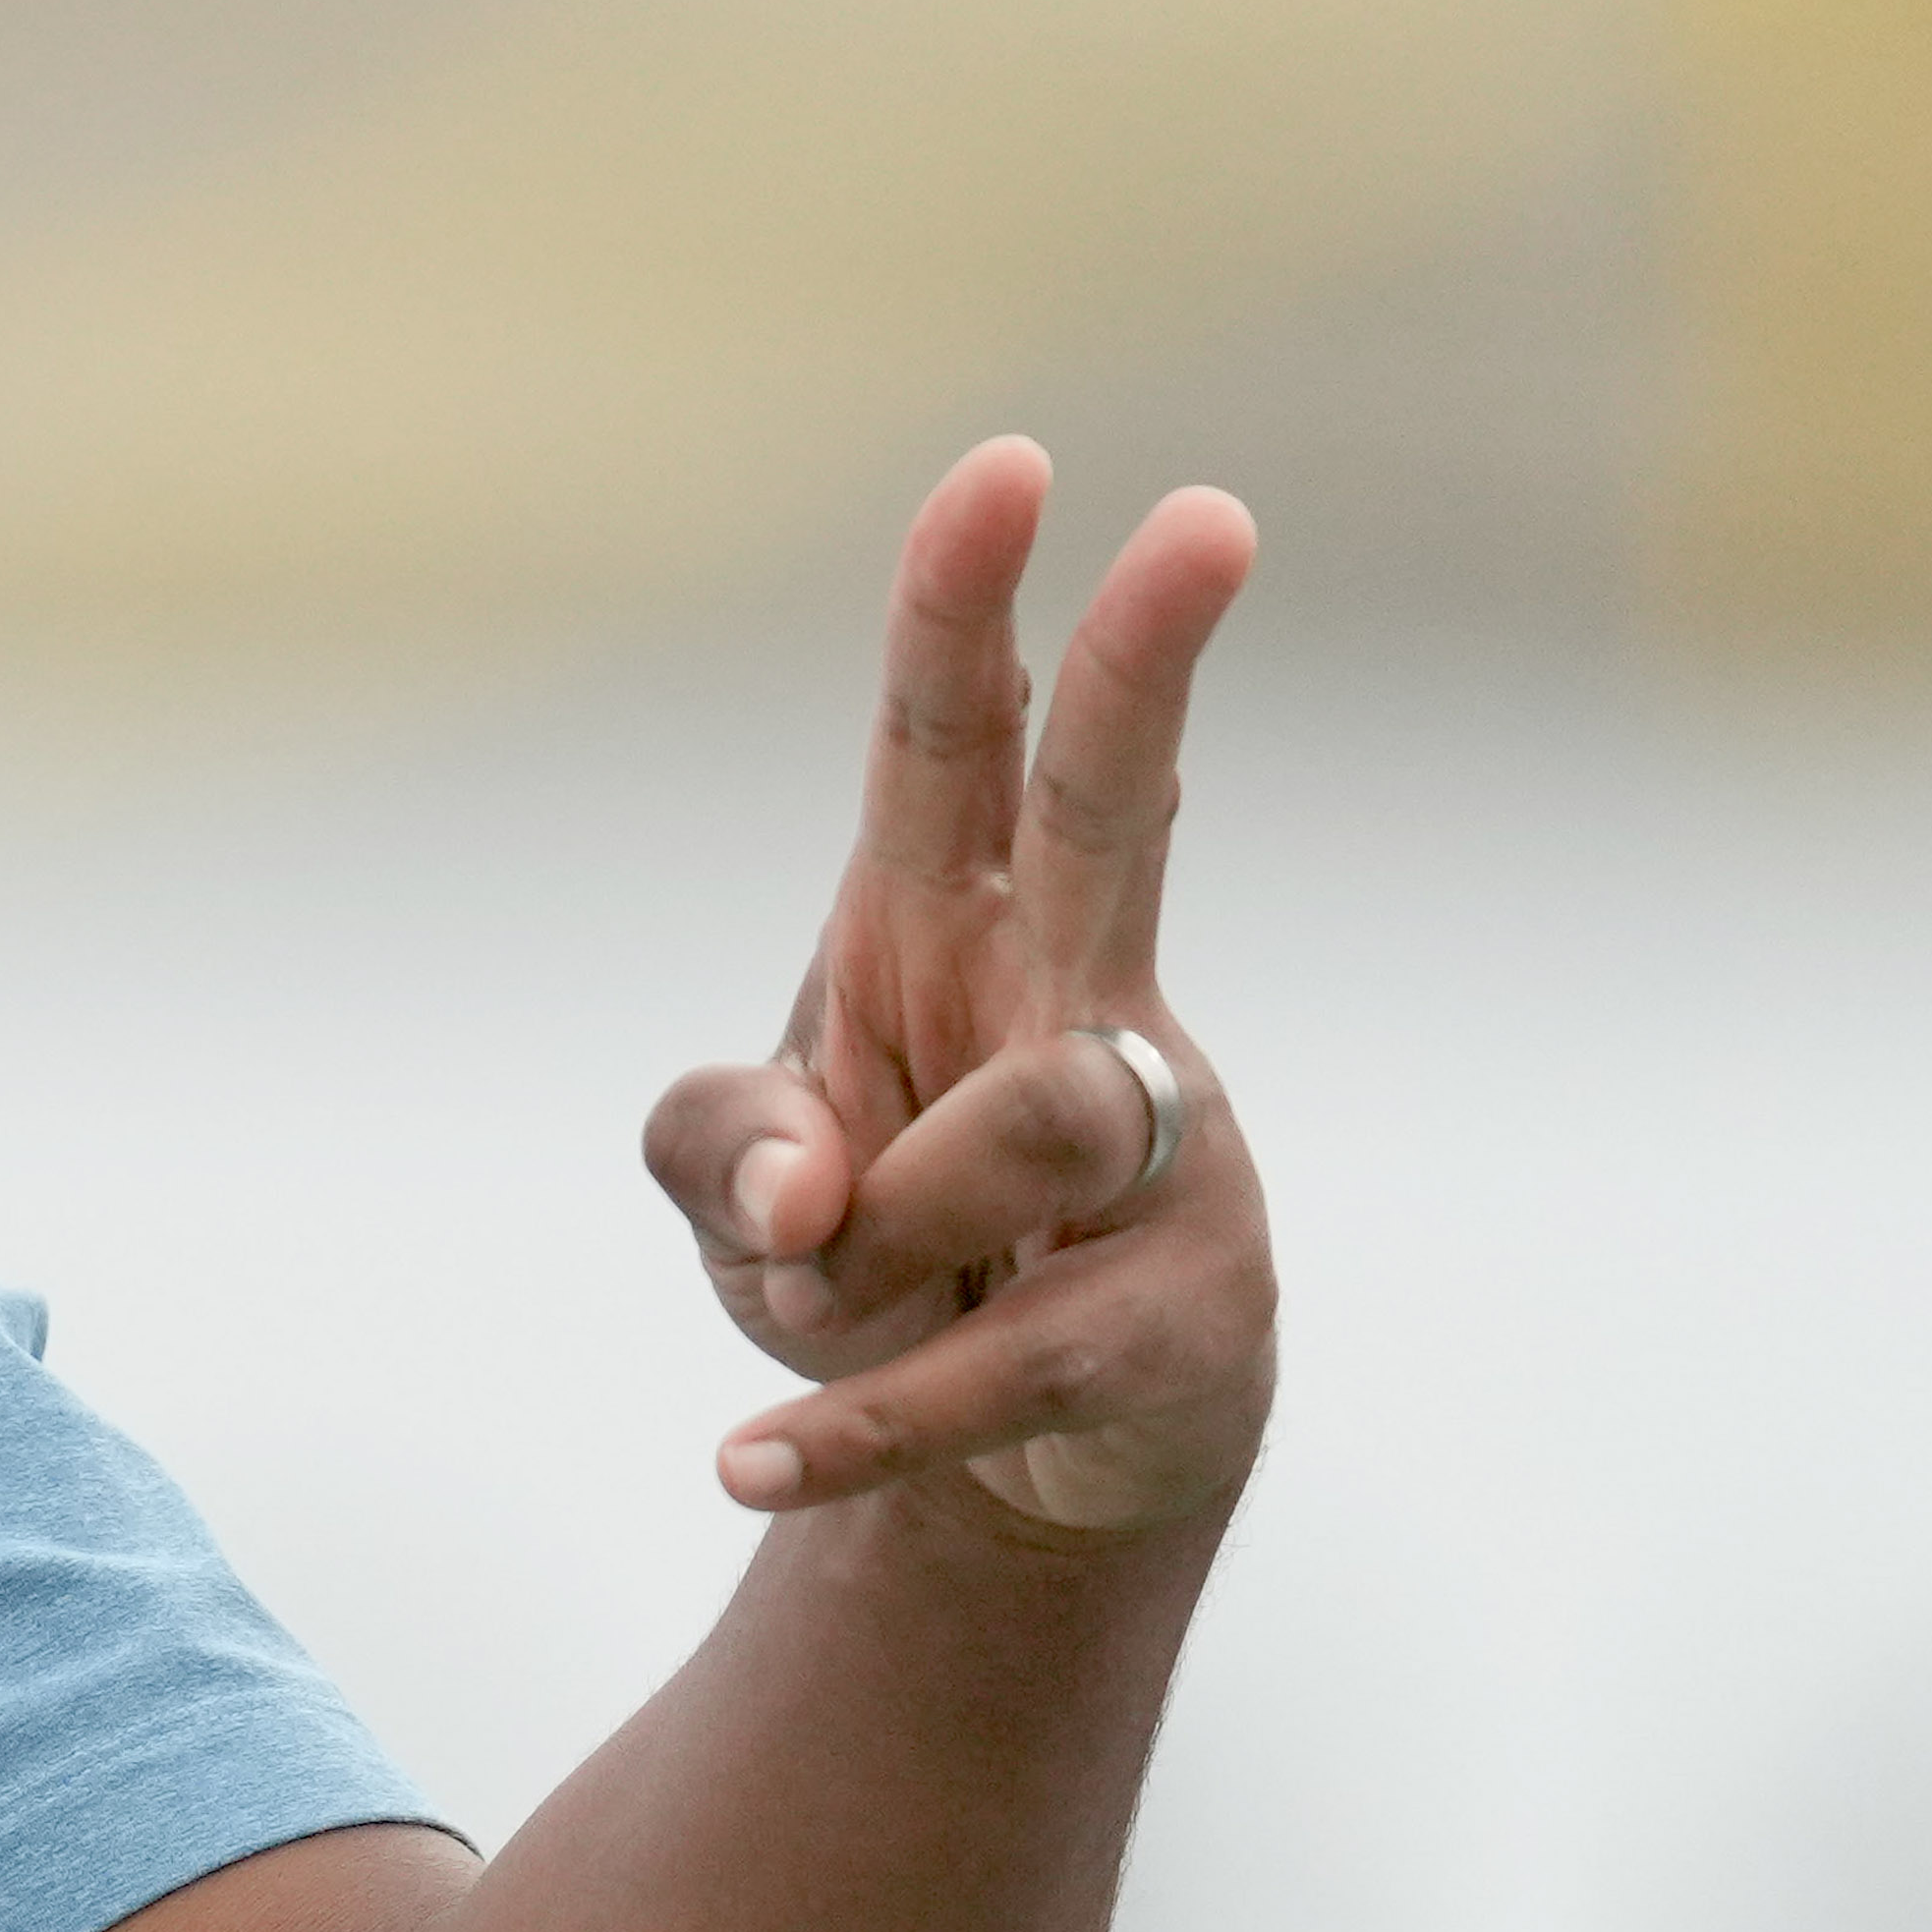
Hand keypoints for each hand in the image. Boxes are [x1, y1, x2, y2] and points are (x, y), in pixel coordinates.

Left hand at [647, 441, 1275, 1539]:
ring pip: (1032, 1119)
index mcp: (956, 931)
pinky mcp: (1175, 1322)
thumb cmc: (886, 1257)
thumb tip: (808, 1193)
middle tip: (1215, 510)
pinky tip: (740, 1459)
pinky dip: (847, 1425)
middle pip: (1123, 805)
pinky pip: (992, 1362)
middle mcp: (1079, 1005)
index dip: (967, 610)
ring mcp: (1156, 1156)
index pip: (963, 742)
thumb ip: (715, 1146)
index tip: (1001, 468)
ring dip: (882, 1227)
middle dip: (1153, 661)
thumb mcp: (741, 1186)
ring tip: (818, 1295)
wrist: (1014, 1463)